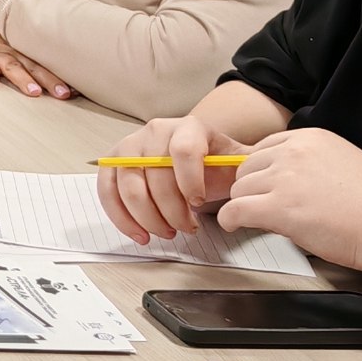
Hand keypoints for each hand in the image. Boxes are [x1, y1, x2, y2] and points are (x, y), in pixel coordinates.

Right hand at [0, 5, 70, 99]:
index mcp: (24, 52)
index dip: (62, 77)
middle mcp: (13, 52)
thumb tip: (60, 80)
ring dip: (22, 78)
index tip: (79, 90)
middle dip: (50, 80)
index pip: (46, 65)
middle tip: (64, 94)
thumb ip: (33, 62)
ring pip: (11, 66)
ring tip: (33, 91)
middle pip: (34, 67)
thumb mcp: (16, 46)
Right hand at [96, 113, 248, 243]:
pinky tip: (140, 233)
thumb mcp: (238, 162)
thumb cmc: (216, 163)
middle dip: (170, 209)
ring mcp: (130, 146)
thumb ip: (249, 170)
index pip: (183, 150)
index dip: (190, 181)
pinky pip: (107, 191)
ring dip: (147, 217)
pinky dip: (121, 217)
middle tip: (186, 228)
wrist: (196, 155)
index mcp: (188, 127)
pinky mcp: (113, 163)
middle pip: (154, 173)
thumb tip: (254, 185)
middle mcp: (155, 131)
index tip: (199, 204)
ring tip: (166, 232)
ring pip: (129, 186)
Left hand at [219, 128, 361, 270]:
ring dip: (244, 204)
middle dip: (251, 187)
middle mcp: (293, 153)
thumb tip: (292, 178)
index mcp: (311, 139)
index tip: (264, 185)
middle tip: (260, 205)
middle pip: (247, 167)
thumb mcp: (344, 162)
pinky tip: (234, 226)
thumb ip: (313, 163)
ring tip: (255, 218)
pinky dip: (230, 219)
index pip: (265, 148)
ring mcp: (284, 179)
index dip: (262, 170)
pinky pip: (235, 210)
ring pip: (238, 188)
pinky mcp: (277, 208)